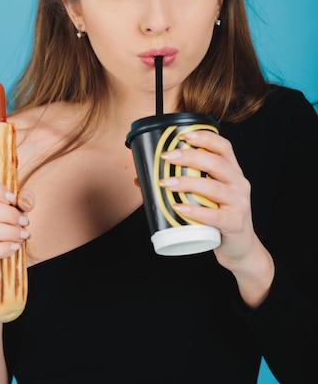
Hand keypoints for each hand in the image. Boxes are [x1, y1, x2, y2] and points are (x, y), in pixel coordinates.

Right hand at [0, 177, 33, 281]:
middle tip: (25, 222)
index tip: (13, 199)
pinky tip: (15, 247)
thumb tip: (25, 202)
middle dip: (10, 214)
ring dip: (11, 232)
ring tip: (24, 235)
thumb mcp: (14, 208)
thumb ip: (23, 199)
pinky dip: (4, 248)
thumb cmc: (1, 226)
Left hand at [159, 130, 257, 271]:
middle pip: (217, 163)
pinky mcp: (234, 223)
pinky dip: (195, 211)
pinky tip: (179, 208)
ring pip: (214, 188)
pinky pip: (214, 216)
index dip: (205, 137)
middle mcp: (239, 184)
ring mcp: (239, 204)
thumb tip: (143, 178)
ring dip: (187, 183)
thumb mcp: (209, 196)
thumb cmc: (219, 217)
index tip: (183, 135)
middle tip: (167, 157)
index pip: (224, 147)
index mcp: (233, 172)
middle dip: (190, 156)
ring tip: (166, 183)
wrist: (241, 248)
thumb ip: (185, 184)